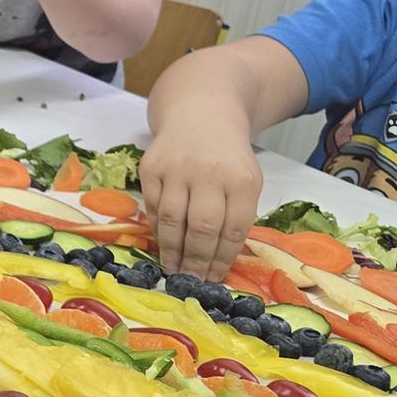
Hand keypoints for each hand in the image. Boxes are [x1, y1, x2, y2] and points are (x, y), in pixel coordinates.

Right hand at [143, 124, 261, 279]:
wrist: (200, 115)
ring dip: (173, 251)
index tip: (215, 279)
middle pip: (202, 228)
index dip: (223, 259)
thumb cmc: (227, 157)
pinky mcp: (150, 167)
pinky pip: (154, 207)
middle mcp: (208, 173)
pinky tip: (164, 244)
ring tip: (174, 270)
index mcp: (241, 180)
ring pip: (173, 220)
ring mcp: (176, 169)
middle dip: (197, 260)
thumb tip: (219, 258)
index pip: (233, 229)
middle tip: (192, 282)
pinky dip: (158, 229)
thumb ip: (236, 213)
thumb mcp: (246, 180)